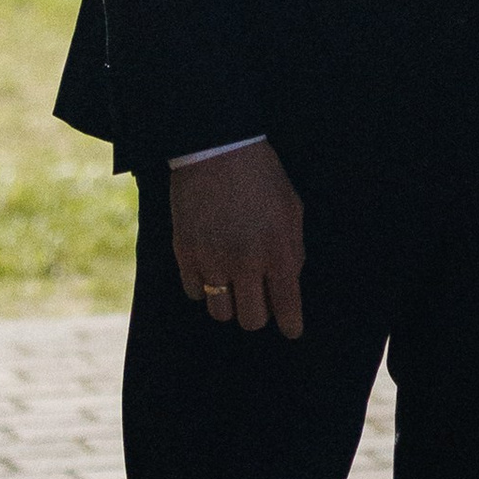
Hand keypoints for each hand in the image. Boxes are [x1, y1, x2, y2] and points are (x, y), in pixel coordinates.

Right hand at [169, 139, 304, 339]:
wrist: (215, 147)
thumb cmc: (261, 175)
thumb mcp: (291, 209)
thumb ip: (292, 250)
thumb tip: (288, 282)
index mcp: (278, 252)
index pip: (287, 307)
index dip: (290, 325)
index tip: (291, 330)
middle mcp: (245, 263)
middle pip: (251, 320)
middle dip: (257, 313)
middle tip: (257, 297)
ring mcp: (212, 261)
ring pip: (220, 313)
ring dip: (228, 302)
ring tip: (231, 280)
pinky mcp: (185, 254)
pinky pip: (194, 293)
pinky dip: (202, 286)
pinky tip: (209, 267)